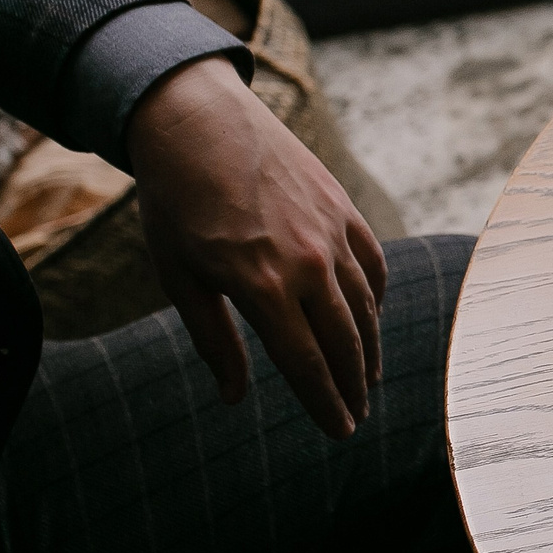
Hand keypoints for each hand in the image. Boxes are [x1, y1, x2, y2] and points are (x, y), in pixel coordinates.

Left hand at [127, 56, 386, 436]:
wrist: (196, 120)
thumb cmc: (176, 203)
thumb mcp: (180, 277)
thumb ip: (214, 340)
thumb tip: (234, 398)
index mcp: (262, 284)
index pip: (306, 362)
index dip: (325, 403)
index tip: (340, 431)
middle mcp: (307, 261)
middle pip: (345, 341)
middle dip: (354, 386)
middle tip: (358, 417)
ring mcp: (331, 232)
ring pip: (366, 306)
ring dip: (370, 349)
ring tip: (369, 378)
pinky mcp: (342, 207)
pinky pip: (373, 264)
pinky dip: (376, 298)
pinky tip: (371, 318)